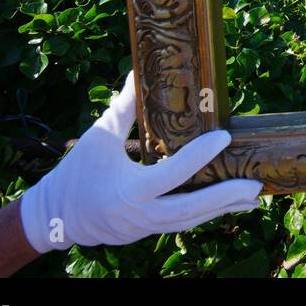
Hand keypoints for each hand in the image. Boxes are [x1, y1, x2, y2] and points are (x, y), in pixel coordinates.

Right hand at [19, 71, 261, 252]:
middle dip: (224, 197)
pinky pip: (182, 223)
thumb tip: (139, 73)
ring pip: (190, 220)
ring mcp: (145, 227)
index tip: (224, 137)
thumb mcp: (98, 138)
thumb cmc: (74, 175)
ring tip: (254, 195)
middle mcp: (140, 214)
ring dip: (222, 208)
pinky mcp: (147, 231)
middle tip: (254, 184)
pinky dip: (206, 213)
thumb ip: (123, 109)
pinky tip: (229, 204)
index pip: (172, 175)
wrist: (52, 219)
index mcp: (128, 190)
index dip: (199, 156)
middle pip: (190, 210)